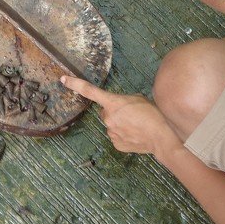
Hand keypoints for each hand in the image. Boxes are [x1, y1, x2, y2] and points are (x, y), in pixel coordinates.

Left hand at [61, 75, 181, 156]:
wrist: (161, 136)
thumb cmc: (153, 114)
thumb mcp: (138, 99)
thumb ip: (124, 101)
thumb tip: (120, 108)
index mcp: (113, 103)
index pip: (90, 91)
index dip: (75, 84)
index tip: (63, 79)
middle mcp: (108, 118)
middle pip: (106, 112)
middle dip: (114, 112)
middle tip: (131, 114)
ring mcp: (111, 132)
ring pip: (112, 125)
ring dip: (120, 124)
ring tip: (136, 126)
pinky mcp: (116, 144)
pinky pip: (116, 136)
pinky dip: (124, 135)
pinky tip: (135, 134)